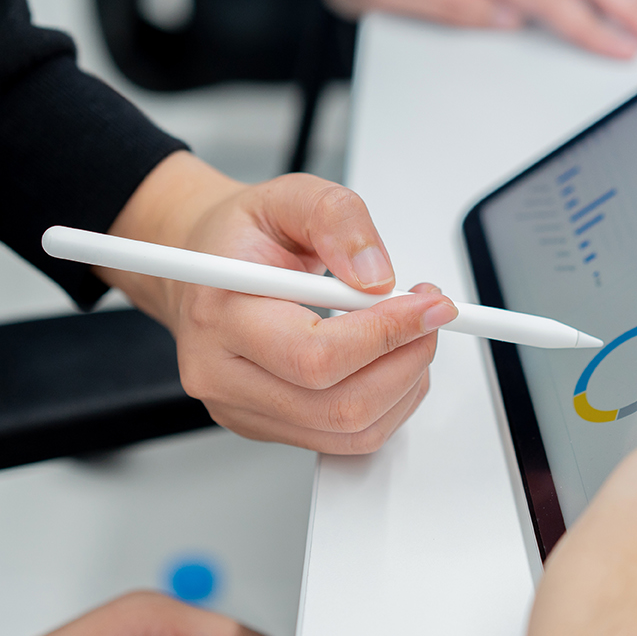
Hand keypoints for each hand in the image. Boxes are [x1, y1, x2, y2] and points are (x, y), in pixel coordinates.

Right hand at [102, 153, 456, 452]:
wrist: (206, 265)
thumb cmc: (241, 236)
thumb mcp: (289, 197)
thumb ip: (337, 220)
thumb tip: (376, 277)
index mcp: (220, 315)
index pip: (314, 354)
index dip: (386, 335)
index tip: (428, 306)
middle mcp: (221, 374)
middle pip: (339, 405)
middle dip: (407, 361)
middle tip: (430, 317)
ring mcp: (243, 409)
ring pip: (351, 431)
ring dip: (406, 385)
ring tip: (412, 334)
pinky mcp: (267, 426)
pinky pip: (347, 438)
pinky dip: (389, 403)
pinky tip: (391, 361)